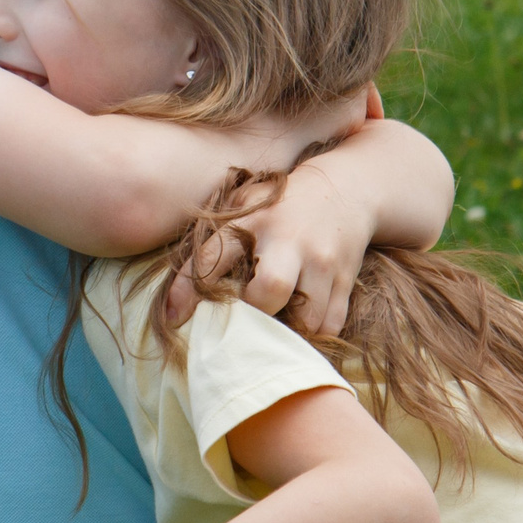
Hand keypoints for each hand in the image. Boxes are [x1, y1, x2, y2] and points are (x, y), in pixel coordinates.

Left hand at [166, 90, 381, 335]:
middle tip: (245, 320)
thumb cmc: (281, 203)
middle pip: (269, 291)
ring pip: (305, 318)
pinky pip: (330, 324)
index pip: (213, 256)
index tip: (174, 319)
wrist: (348, 187)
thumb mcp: (246, 203)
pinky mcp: (346, 279)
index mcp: (254, 220)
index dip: (188, 291)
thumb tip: (176, 298)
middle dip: (254, 315)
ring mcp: (322, 261)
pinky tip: (300, 328)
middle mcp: (289, 240)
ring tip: (273, 328)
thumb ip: (217, 239)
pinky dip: (313, 335)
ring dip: (286, 332)